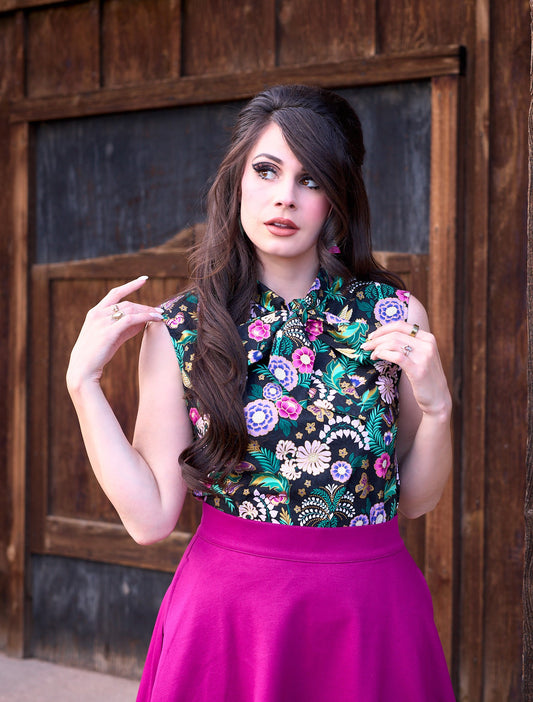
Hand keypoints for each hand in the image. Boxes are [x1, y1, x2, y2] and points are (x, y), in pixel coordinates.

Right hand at [66, 276, 163, 390]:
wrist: (82, 370)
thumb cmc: (97, 355)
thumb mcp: (110, 337)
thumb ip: (125, 328)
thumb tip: (143, 322)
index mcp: (95, 313)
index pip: (114, 293)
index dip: (130, 285)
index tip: (144, 279)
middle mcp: (97, 314)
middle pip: (126, 303)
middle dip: (144, 306)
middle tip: (158, 311)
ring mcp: (102, 322)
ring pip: (130, 310)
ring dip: (147, 311)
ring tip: (160, 315)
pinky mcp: (108, 332)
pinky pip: (131, 319)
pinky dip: (145, 317)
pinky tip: (155, 319)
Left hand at [361, 307, 450, 418]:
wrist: (437, 398)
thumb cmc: (424, 377)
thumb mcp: (421, 356)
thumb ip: (409, 345)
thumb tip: (384, 337)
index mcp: (427, 338)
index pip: (401, 325)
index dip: (383, 329)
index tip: (372, 336)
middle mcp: (427, 344)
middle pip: (395, 334)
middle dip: (376, 339)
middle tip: (366, 346)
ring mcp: (424, 356)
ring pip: (393, 343)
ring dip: (377, 347)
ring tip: (372, 355)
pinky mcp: (418, 369)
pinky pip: (396, 356)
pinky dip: (383, 354)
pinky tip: (377, 358)